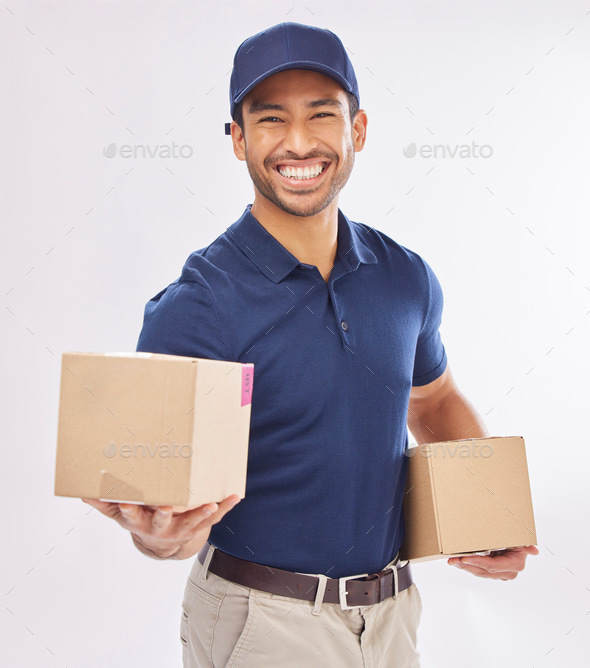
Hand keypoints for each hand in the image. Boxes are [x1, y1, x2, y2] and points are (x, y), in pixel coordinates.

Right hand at [81, 494, 240, 558]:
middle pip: (162, 521)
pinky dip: (225, 507)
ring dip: (202, 513)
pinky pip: (215, 518)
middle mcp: (161, 528)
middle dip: (164, 513)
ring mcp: (181, 528)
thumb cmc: (140, 520)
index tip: (127, 502)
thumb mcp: (120, 515)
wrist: (162, 544)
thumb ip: (104, 503)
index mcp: (141, 522)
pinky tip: (235, 495)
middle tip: (167, 505)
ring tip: (212, 502)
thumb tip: (82, 492)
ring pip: (193, 522)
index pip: (132, 516)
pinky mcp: (199, 526)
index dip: (130, 509)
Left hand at [447, 545, 538, 579]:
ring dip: (464, 567)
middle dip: (467, 566)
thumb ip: (525, 544)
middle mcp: (507, 572)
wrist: (514, 539)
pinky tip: (457, 562)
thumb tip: (534, 551)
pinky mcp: (492, 573)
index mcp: (515, 565)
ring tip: (452, 561)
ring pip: (479, 572)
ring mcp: (499, 574)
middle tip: (453, 560)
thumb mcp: (519, 538)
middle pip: (483, 571)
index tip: (465, 559)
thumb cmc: (515, 537)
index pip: (493, 566)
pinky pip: (478, 570)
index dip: (479, 563)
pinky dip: (467, 566)